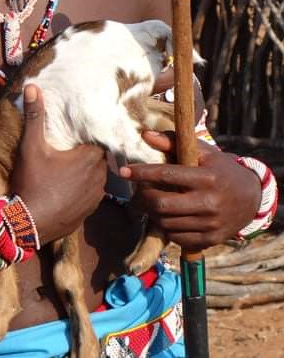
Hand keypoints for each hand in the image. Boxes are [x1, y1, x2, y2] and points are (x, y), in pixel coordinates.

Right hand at [9, 84, 106, 244]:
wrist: (29, 225)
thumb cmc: (33, 183)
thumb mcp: (32, 147)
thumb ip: (35, 117)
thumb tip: (32, 86)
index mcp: (90, 158)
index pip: (102, 137)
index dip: (94, 131)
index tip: (84, 127)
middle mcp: (100, 177)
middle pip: (100, 156)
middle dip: (89, 149)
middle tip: (74, 143)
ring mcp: (97, 196)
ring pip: (97, 175)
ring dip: (87, 169)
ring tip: (71, 164)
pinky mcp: (90, 211)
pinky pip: (92, 192)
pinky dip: (83, 187)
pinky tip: (68, 186)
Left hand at [120, 131, 261, 249]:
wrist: (251, 199)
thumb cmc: (220, 169)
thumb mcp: (203, 152)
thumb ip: (173, 142)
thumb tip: (145, 135)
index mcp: (207, 178)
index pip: (166, 175)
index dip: (142, 173)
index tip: (123, 170)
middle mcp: (209, 203)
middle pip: (162, 204)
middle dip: (143, 196)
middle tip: (138, 190)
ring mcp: (210, 224)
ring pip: (165, 223)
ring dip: (152, 212)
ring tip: (151, 201)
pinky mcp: (210, 240)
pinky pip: (177, 238)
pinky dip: (165, 227)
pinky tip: (166, 216)